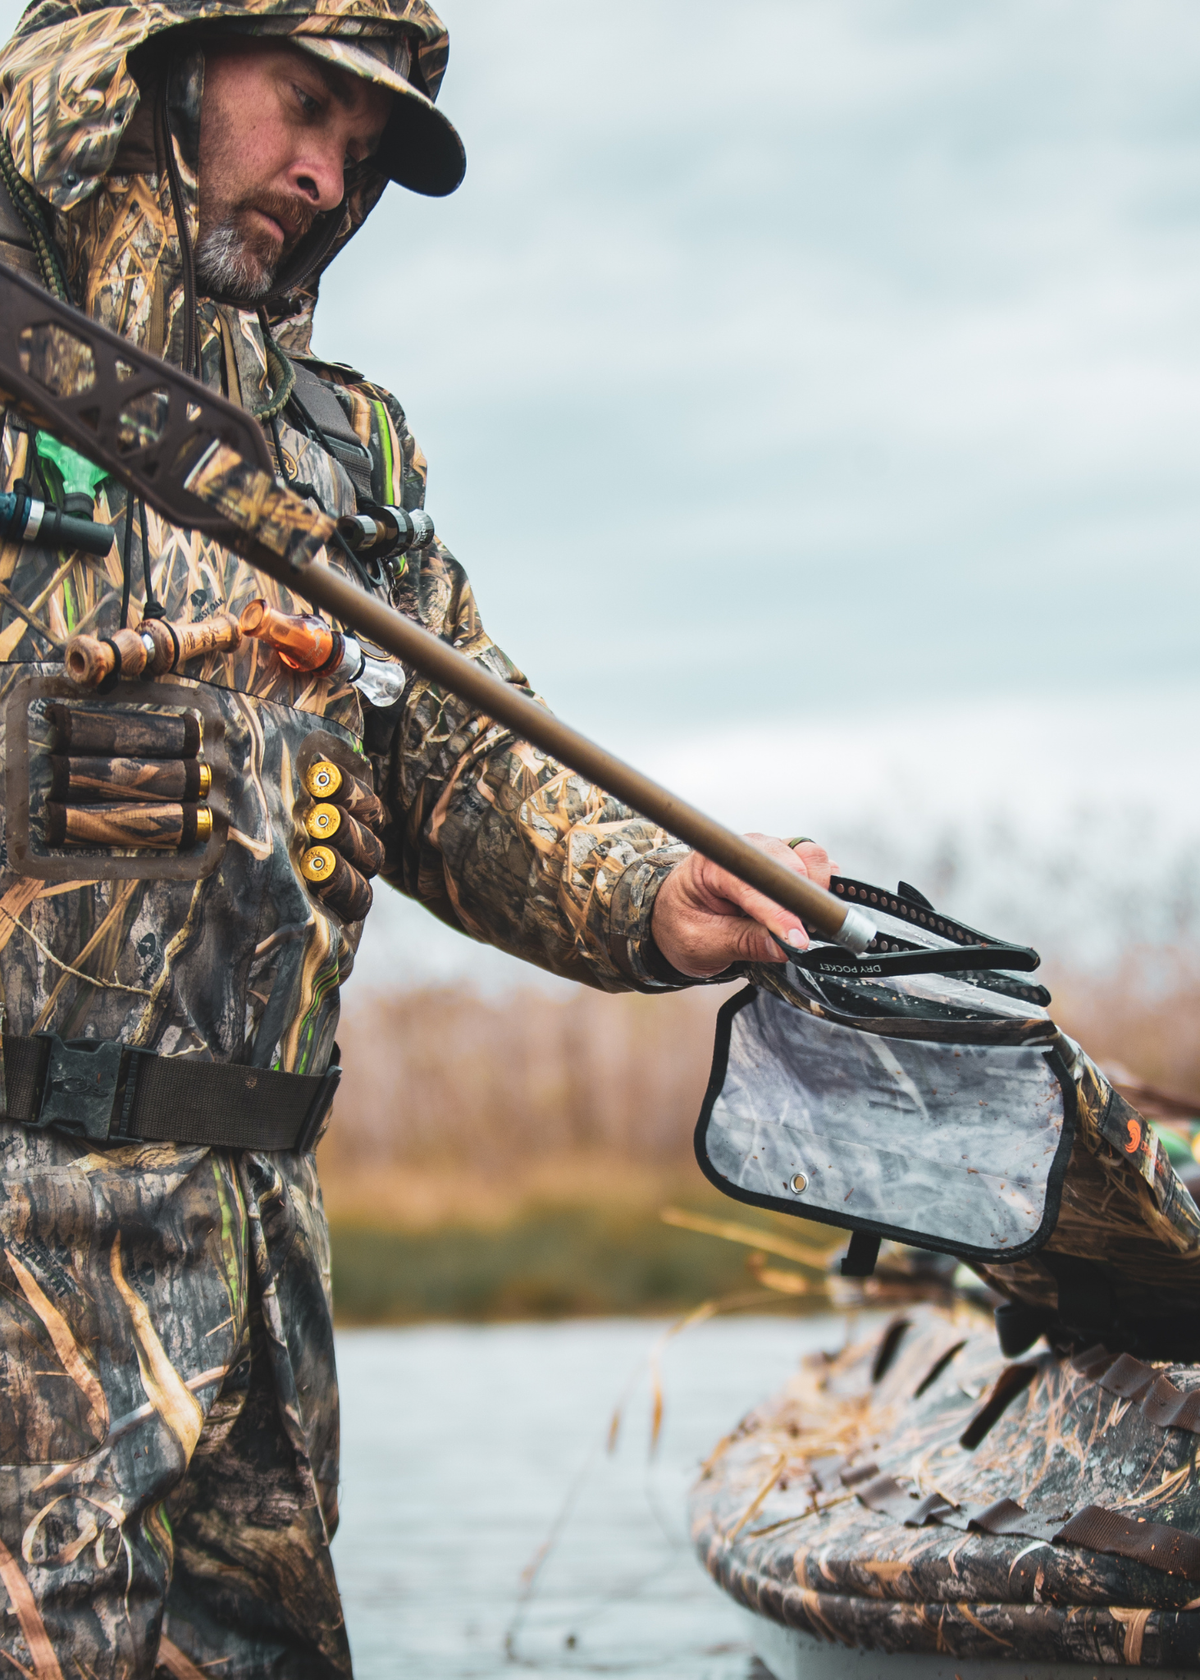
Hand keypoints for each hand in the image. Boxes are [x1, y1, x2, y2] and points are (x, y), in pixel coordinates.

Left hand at [650, 835, 836, 979]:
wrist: (673, 920)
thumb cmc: (680, 927)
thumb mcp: (704, 945)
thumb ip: (744, 943)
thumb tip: (785, 947)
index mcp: (711, 863)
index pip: (752, 882)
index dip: (777, 910)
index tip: (796, 938)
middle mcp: (744, 849)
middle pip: (788, 859)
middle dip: (804, 897)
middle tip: (805, 934)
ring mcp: (766, 852)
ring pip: (809, 855)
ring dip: (817, 888)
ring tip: (808, 922)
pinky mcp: (783, 862)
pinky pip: (815, 862)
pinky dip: (823, 884)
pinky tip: (814, 910)